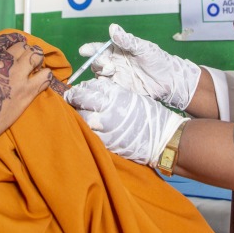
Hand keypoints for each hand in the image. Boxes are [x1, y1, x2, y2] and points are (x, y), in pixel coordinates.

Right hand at [0, 33, 51, 197]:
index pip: (8, 40)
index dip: (13, 43)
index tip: (15, 48)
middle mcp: (6, 62)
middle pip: (24, 47)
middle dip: (26, 51)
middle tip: (25, 59)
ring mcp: (18, 77)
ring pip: (37, 57)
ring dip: (37, 60)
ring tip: (34, 68)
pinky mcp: (27, 93)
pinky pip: (45, 77)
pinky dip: (45, 75)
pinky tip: (41, 78)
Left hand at [64, 78, 187, 167]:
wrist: (162, 138)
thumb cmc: (147, 113)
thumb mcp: (128, 95)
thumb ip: (109, 92)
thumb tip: (91, 89)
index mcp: (115, 97)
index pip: (87, 90)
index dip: (78, 90)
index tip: (75, 91)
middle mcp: (108, 111)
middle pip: (81, 103)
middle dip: (74, 101)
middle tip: (71, 101)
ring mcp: (106, 129)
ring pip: (82, 120)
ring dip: (77, 115)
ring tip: (77, 114)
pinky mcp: (107, 144)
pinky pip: (90, 134)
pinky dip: (85, 129)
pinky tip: (85, 127)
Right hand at [79, 24, 200, 109]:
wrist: (169, 81)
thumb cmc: (157, 60)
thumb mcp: (143, 48)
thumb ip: (127, 40)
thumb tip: (112, 27)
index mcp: (117, 50)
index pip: (99, 48)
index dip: (90, 49)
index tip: (84, 50)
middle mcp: (113, 62)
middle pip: (96, 62)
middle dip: (97, 62)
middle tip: (108, 65)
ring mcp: (115, 76)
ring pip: (99, 74)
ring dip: (100, 73)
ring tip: (111, 71)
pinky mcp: (119, 89)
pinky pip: (106, 88)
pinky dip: (103, 86)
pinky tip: (106, 84)